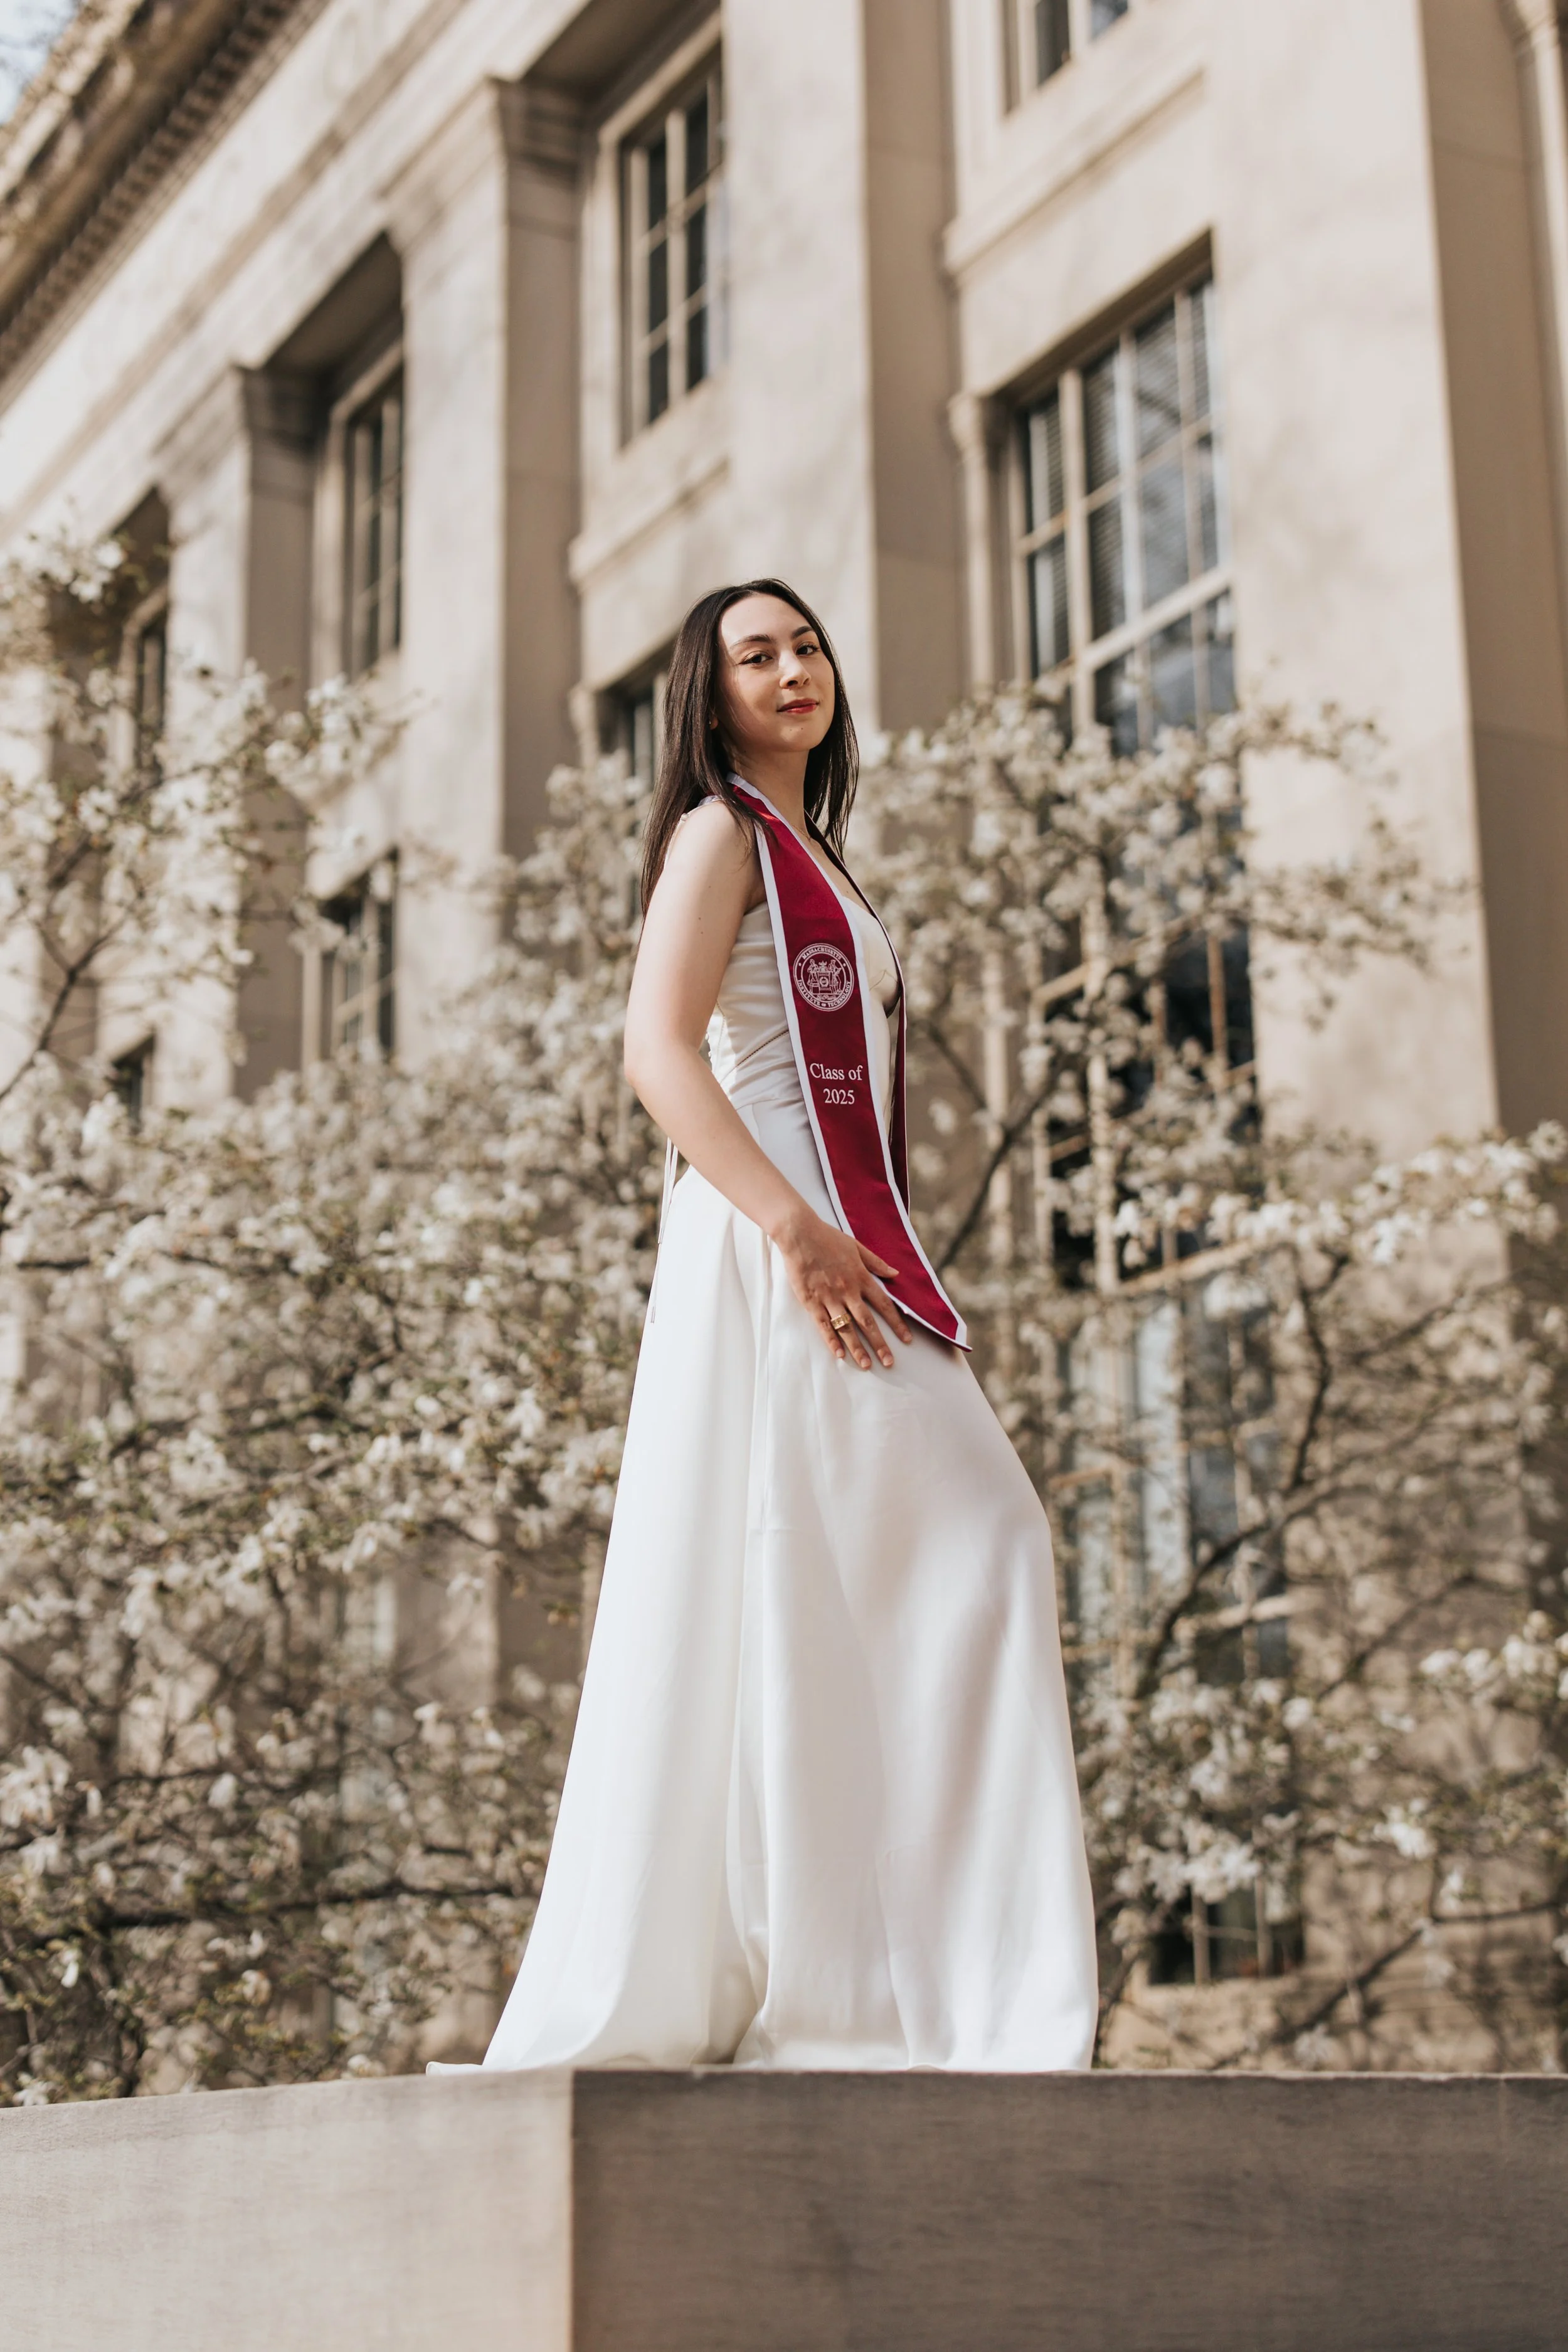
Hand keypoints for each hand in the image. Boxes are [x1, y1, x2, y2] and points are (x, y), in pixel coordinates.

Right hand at [770, 1204, 913, 1368]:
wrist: (800, 1234)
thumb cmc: (827, 1237)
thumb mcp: (856, 1246)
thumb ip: (876, 1263)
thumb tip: (895, 1273)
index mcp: (860, 1277)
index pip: (883, 1305)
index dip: (896, 1323)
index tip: (906, 1339)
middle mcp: (848, 1291)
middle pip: (867, 1322)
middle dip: (880, 1343)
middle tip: (889, 1362)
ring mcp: (829, 1297)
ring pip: (846, 1327)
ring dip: (858, 1348)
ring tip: (867, 1365)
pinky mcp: (811, 1301)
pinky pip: (823, 1325)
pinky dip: (831, 1341)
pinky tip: (840, 1355)